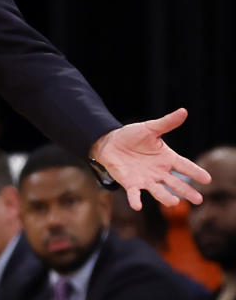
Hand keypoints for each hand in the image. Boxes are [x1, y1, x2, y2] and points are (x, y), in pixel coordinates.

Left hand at [91, 108, 211, 209]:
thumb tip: (183, 111)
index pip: (184, 166)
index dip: (195, 172)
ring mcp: (146, 179)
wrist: (110, 142)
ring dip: (166, 198)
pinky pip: (134, 194)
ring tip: (175, 203)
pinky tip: (138, 206)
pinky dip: (135, 199)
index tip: (207, 179)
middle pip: (176, 183)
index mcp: (167, 159)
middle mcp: (159, 172)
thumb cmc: (132, 136)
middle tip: (198, 200)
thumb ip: (166, 123)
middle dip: (186, 191)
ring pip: (158, 191)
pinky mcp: (130, 183)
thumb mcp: (150, 128)